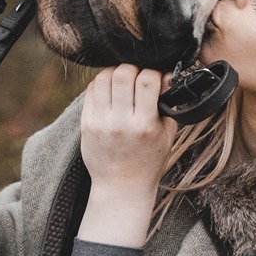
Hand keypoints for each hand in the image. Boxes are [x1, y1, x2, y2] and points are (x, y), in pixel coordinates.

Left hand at [77, 65, 177, 248]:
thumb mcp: (168, 134)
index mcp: (145, 125)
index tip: (156, 78)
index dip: (154, 72)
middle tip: (137, 76)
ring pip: (104, 78)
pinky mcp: (86, 123)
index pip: (147, 80)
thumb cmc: (150, 160)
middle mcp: (121, 123)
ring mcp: (101, 122)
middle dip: (133, 68)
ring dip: (115, 72)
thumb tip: (168, 72)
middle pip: (123, 73)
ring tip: (123, 80)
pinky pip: (91, 90)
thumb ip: (169, 103)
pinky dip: (102, 82)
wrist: (121, 187)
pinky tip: (110, 89)